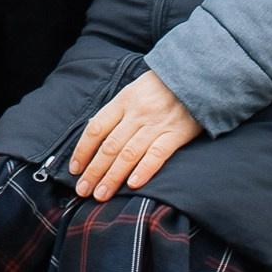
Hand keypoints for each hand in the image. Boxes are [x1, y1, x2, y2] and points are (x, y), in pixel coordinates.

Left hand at [72, 71, 201, 199]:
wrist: (196, 76)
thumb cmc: (161, 86)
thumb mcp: (134, 90)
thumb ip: (118, 112)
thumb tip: (95, 135)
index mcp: (123, 101)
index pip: (96, 128)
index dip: (83, 150)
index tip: (75, 169)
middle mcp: (136, 113)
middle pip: (109, 146)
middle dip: (93, 171)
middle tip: (83, 190)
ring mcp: (156, 124)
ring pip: (128, 154)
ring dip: (112, 177)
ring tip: (101, 195)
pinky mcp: (175, 133)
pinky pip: (157, 155)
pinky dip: (143, 170)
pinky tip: (132, 185)